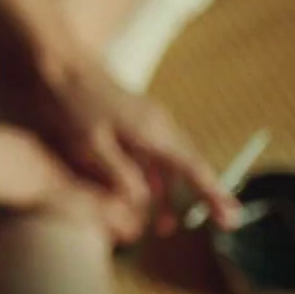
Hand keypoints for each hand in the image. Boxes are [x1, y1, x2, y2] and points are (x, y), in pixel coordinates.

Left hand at [0, 50, 243, 234]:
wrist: (62, 64)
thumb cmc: (74, 104)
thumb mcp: (92, 146)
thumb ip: (120, 175)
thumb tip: (143, 202)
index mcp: (155, 132)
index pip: (194, 169)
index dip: (214, 196)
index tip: (232, 218)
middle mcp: (159, 126)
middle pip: (190, 167)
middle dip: (204, 196)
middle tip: (225, 223)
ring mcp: (149, 121)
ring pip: (170, 164)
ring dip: (169, 195)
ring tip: (164, 229)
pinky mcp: (135, 121)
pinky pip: (154, 155)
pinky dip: (154, 179)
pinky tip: (145, 198)